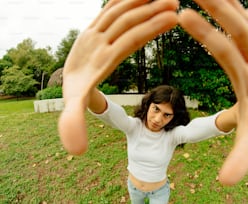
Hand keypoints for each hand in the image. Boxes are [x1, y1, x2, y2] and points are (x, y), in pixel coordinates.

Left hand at [58, 0, 178, 154]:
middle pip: (127, 21)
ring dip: (142, 0)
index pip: (128, 40)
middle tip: (176, 2)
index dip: (151, 28)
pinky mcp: (96, 24)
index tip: (173, 18)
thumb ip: (73, 124)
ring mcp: (95, 29)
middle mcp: (98, 39)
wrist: (65, 75)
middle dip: (152, 10)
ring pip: (119, 9)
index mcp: (100, 58)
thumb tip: (75, 150)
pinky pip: (111, 6)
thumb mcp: (73, 107)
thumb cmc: (75, 92)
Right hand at [179, 0, 247, 184]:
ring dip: (227, 2)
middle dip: (216, 6)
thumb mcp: (247, 136)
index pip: (226, 52)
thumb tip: (228, 183)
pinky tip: (228, 0)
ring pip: (246, 19)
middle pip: (240, 27)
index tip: (182, 15)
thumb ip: (240, 157)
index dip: (205, 34)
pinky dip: (240, 8)